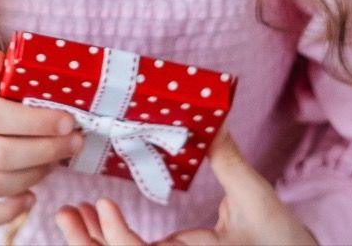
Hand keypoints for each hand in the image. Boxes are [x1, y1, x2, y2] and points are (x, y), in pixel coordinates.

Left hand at [52, 128, 318, 244]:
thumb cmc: (286, 241)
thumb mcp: (257, 199)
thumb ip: (229, 162)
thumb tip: (212, 118)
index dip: (114, 238)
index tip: (101, 204)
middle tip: (65, 213)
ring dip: (93, 245)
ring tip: (72, 216)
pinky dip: (113, 243)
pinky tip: (100, 221)